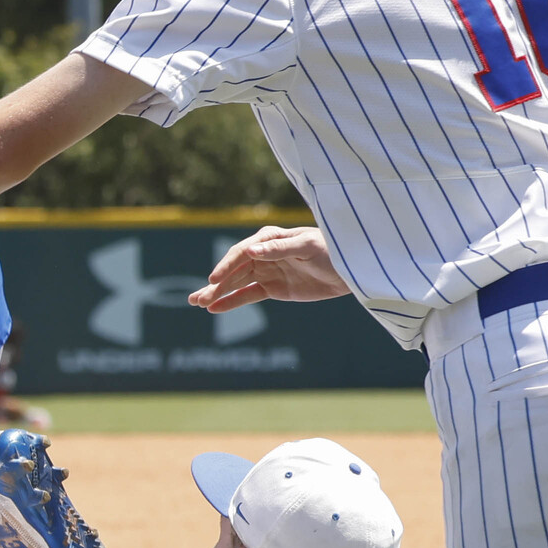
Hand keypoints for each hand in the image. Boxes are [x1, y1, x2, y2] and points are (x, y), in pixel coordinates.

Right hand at [189, 224, 346, 310]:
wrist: (350, 270)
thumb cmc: (332, 251)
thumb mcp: (307, 247)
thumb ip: (279, 249)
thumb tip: (251, 251)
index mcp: (269, 238)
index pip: (241, 253)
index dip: (225, 267)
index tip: (213, 281)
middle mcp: (263, 253)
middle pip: (233, 270)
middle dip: (215, 284)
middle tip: (196, 299)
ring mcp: (266, 272)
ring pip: (236, 284)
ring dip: (217, 293)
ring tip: (197, 303)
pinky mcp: (272, 288)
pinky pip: (247, 295)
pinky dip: (232, 302)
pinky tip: (215, 309)